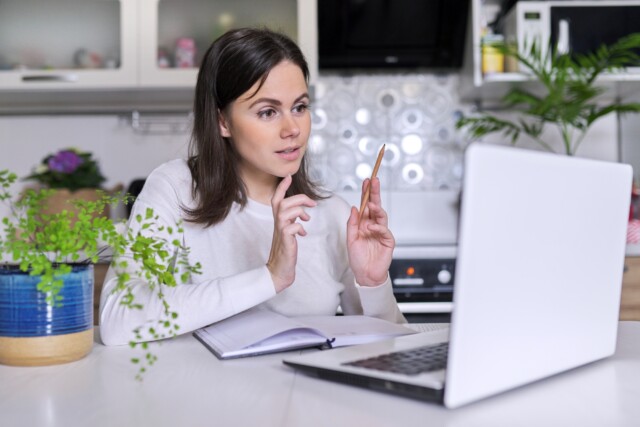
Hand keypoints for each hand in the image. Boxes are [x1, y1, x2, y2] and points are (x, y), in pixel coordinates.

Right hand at [267, 175, 316, 292]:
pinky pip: (292, 227)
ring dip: (300, 211)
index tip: (288, 176)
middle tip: (313, 204)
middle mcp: (277, 224)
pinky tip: (303, 234)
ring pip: (286, 211)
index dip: (282, 187)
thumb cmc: (285, 252)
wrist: (279, 270)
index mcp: (278, 220)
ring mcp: (280, 232)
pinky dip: (300, 227)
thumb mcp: (289, 233)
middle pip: (282, 202)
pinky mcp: (285, 241)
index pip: (277, 199)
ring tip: (307, 219)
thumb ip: (293, 221)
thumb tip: (303, 215)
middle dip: (299, 198)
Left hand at [347, 177, 394, 286]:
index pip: (366, 205)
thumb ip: (352, 224)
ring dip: (377, 208)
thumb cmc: (358, 258)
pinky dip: (378, 227)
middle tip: (374, 180)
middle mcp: (373, 225)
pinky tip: (371, 227)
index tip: (367, 180)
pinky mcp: (388, 241)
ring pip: (381, 216)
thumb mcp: (350, 239)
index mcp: (364, 223)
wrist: (365, 275)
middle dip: (375, 193)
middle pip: (376, 206)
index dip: (366, 193)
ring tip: (372, 204)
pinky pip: (384, 230)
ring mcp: (382, 232)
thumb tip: (355, 208)